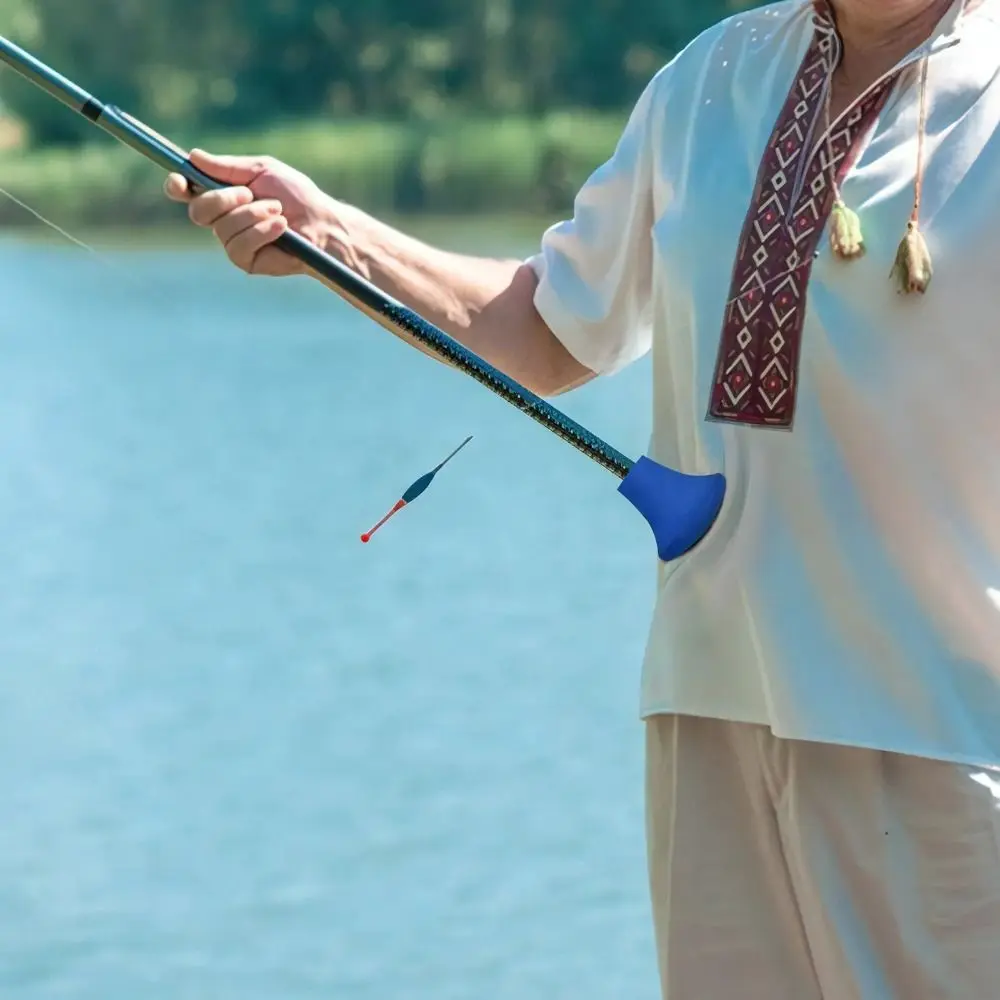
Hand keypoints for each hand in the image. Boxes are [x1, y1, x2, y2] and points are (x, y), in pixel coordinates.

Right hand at [164, 149, 332, 275]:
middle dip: (222, 199)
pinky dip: (261, 232)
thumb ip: (228, 168)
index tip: (180, 181)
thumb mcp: (262, 171)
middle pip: (197, 211)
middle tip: (249, 193)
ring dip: (252, 214)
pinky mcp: (245, 261)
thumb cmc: (296, 195)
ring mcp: (232, 241)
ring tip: (278, 210)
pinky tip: (280, 227)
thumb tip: (194, 156)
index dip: (177, 186)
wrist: (322, 224)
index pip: (187, 192)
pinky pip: (239, 245)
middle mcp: (222, 219)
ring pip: (222, 228)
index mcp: (222, 194)